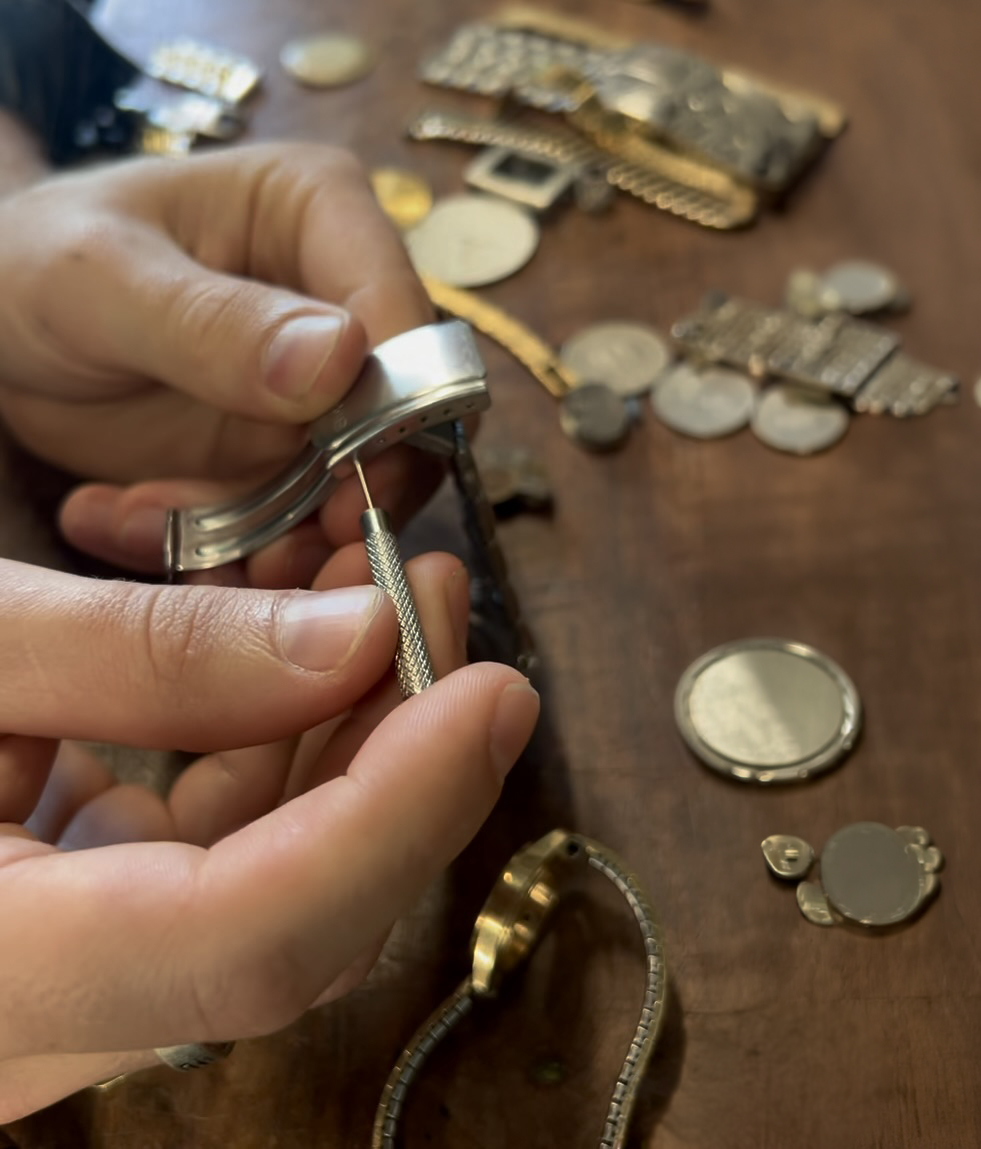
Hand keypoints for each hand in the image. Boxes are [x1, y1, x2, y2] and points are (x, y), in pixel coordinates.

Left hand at [0, 143, 441, 582]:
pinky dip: (246, 550)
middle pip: (405, 423)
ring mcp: (322, 393)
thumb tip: (342, 358)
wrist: (0, 335)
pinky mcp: (290, 456)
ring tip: (200, 552)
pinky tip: (158, 531)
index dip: (397, 407)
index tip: (345, 482)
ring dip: (290, 540)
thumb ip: (213, 322)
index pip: (406, 319)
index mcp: (322, 218)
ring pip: (360, 490)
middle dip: (348, 500)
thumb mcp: (99, 280)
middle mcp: (342, 307)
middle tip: (281, 556)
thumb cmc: (36, 266)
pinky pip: (301, 523)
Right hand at [0, 553, 538, 1119]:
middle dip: (396, 745)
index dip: (392, 820)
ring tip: (390, 579)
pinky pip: (231, 831)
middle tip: (438, 590)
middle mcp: (52, 1004)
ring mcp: (85, 959)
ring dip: (354, 721)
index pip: (246, 942)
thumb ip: (141, 652)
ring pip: (282, 866)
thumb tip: (356, 639)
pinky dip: (286, 729)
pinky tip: (312, 630)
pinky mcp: (97, 897)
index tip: (497, 692)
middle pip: (297, 909)